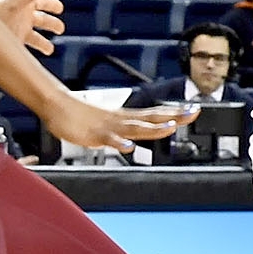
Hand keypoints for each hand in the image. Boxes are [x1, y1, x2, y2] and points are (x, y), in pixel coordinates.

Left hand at [0, 0, 63, 54]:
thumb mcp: (18, 1)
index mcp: (25, 3)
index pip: (43, 2)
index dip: (52, 5)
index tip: (60, 8)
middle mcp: (23, 16)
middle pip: (43, 20)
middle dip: (52, 24)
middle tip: (60, 29)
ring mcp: (19, 30)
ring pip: (37, 38)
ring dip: (44, 44)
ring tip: (49, 49)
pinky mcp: (15, 42)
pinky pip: (28, 48)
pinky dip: (34, 53)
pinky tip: (37, 57)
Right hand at [44, 93, 192, 152]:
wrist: (56, 107)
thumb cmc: (81, 117)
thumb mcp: (108, 125)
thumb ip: (124, 131)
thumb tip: (135, 136)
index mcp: (127, 117)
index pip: (156, 114)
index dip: (176, 112)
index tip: (195, 109)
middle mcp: (123, 120)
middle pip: (153, 118)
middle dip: (175, 116)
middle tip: (194, 113)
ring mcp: (110, 127)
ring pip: (136, 128)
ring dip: (154, 129)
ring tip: (172, 127)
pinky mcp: (95, 134)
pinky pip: (109, 140)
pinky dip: (120, 143)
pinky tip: (130, 146)